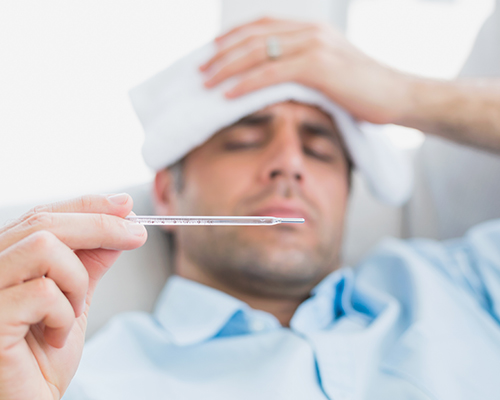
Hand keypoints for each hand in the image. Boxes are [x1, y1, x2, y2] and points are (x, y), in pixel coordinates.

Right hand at [0, 194, 146, 398]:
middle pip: (45, 223)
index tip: (125, 205)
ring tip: (74, 310)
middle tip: (137, 235)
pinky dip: (64, 313)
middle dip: (101, 226)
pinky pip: (42, 292)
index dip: (87, 206)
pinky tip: (55, 336)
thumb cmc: (43, 357)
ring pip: (43, 247)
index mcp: (7, 259)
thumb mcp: (75, 300)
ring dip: (76, 278)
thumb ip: (89, 263)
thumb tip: (119, 227)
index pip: (43, 215)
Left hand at [201, 17, 412, 124]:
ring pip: (258, 52)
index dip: (233, 37)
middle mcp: (309, 31)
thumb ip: (304, 68)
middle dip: (222, 53)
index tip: (211, 52)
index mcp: (311, 29)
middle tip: (200, 69)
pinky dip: (246, 83)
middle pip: (254, 36)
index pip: (262, 26)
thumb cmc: (365, 90)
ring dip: (227, 68)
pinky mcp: (318, 66)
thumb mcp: (331, 72)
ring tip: (206, 83)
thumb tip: (276, 81)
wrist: (399, 96)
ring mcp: (314, 45)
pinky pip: (271, 73)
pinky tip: (228, 94)